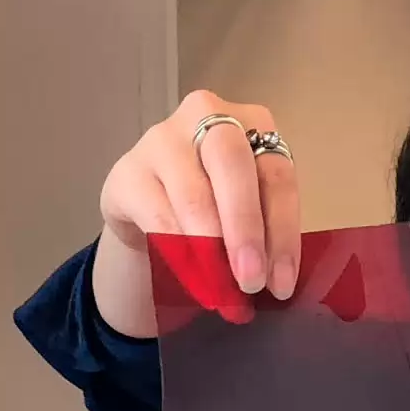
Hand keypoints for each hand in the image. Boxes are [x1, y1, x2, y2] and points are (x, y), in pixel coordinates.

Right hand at [93, 89, 299, 337]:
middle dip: (245, 229)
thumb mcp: (249, 210)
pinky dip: (180, 255)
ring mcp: (161, 140)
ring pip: (193, 195)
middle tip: (251, 282)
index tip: (281, 283)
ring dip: (211, 252)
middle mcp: (206, 116)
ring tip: (222, 294)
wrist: (148, 211)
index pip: (276, 174)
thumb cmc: (213, 208)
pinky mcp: (127, 172)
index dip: (283, 232)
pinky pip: (157, 217)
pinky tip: (193, 283)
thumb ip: (265, 231)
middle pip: (232, 164)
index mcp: (251, 122)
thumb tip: (277, 282)